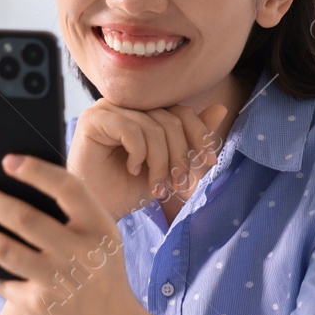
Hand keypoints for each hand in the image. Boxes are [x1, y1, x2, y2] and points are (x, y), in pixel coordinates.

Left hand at [0, 154, 146, 314]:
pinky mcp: (39, 309)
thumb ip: (71, 217)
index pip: (67, 189)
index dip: (36, 171)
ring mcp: (59, 284)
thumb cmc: (100, 274)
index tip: (7, 160)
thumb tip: (10, 193)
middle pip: (26, 219)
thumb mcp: (101, 241)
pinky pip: (5, 281)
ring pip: (5, 251)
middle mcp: (81, 254)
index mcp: (101, 229)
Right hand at [67, 101, 227, 220]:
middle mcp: (126, 104)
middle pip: (170, 118)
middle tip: (178, 185)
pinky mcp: (92, 120)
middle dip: (180, 156)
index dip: (200, 134)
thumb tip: (221, 108)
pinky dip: (139, 154)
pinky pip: (131, 129)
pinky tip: (133, 170)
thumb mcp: (168, 165)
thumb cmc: (128, 188)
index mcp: (144, 109)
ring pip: (153, 126)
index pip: (181, 110)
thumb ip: (190, 139)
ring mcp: (107, 109)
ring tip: (156, 186)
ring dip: (161, 162)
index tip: (209, 162)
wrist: (99, 210)